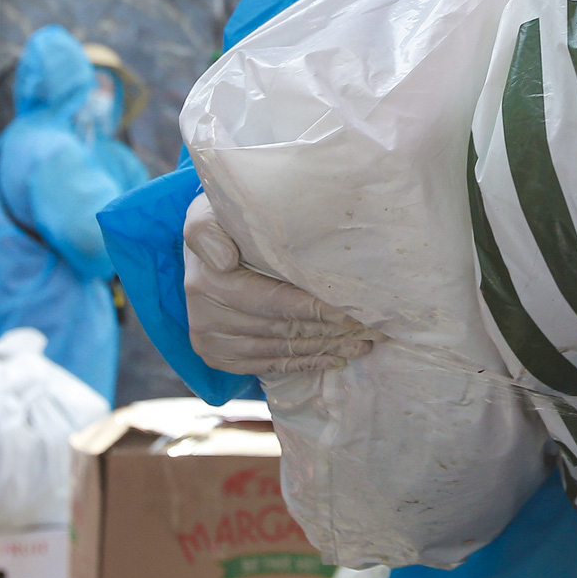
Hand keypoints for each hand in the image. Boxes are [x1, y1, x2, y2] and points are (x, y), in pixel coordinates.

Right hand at [183, 194, 383, 375]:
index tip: (354, 311)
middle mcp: (205, 316)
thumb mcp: (210, 212)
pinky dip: (305, 362)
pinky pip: (268, 365)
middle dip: (331, 330)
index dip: (316, 308)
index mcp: (209, 280)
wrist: (204, 247)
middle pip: (282, 328)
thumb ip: (210, 230)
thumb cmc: (222, 222)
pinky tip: (335, 359)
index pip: (274, 301)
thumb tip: (223, 260)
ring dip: (325, 349)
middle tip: (372, 329)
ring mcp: (210, 340)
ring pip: (280, 348)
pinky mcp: (218, 357)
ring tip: (362, 344)